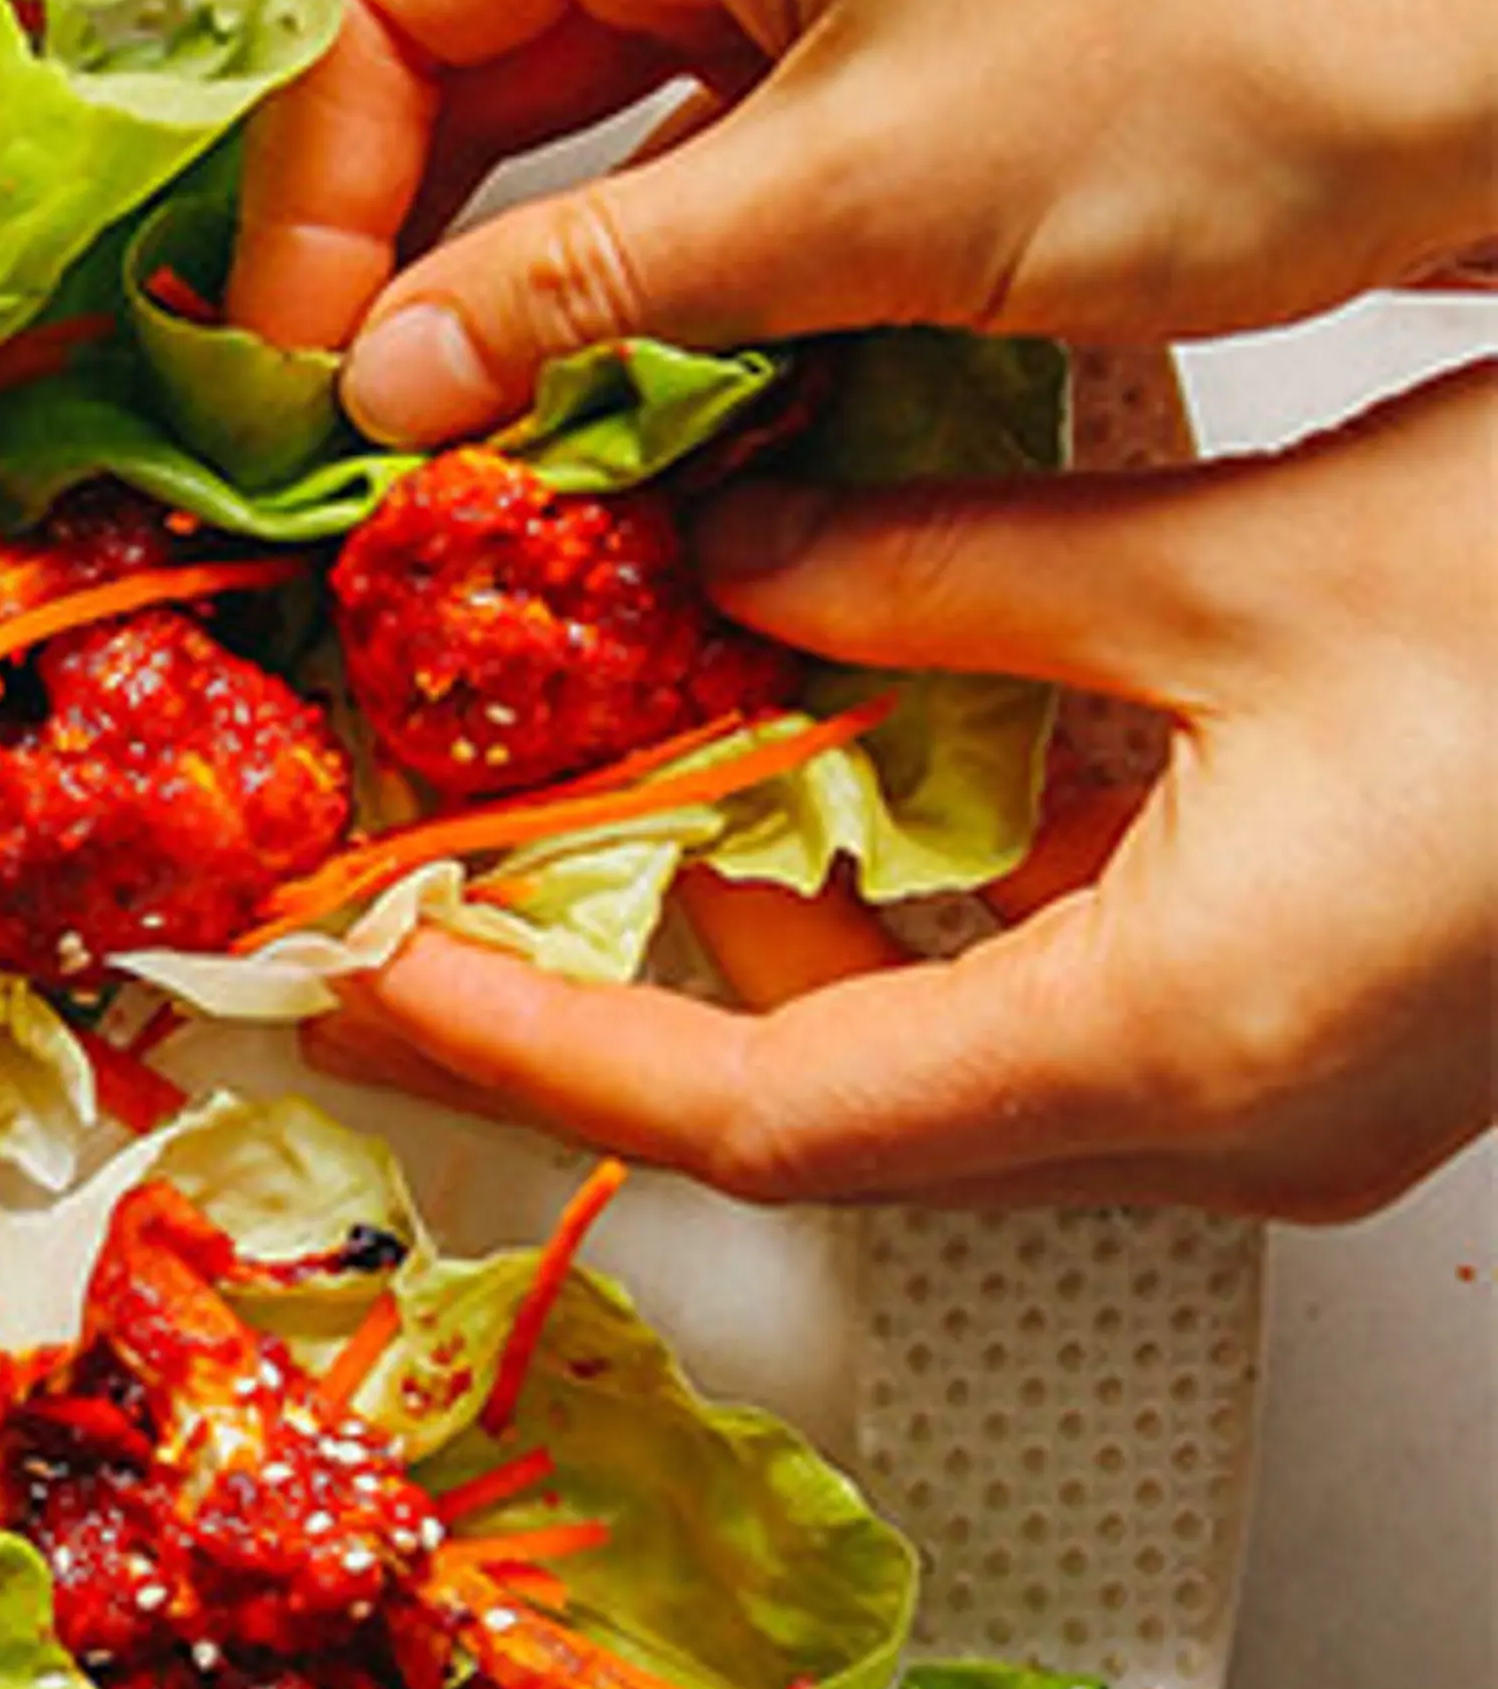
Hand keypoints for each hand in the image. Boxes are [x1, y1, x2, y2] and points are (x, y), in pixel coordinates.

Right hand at [227, 0, 1497, 442]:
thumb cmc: (1220, 56)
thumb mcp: (858, 199)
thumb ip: (591, 286)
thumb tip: (383, 380)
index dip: (306, 180)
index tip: (307, 368)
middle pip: (449, 48)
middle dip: (382, 238)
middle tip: (351, 432)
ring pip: (564, 113)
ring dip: (503, 272)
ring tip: (458, 436)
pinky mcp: (888, 47)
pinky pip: (685, 154)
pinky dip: (627, 274)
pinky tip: (602, 393)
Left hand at [323, 365, 1497, 1218]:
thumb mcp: (1238, 564)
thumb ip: (948, 580)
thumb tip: (738, 571)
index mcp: (1183, 1044)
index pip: (764, 1110)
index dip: (538, 1051)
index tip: (362, 985)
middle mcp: (1225, 1125)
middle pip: (832, 1113)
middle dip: (620, 1002)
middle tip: (433, 900)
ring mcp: (1284, 1102)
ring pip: (944, 1063)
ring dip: (768, 948)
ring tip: (599, 819)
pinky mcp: (1327, 1038)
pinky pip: (1057, 1009)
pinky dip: (920, 916)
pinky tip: (831, 793)